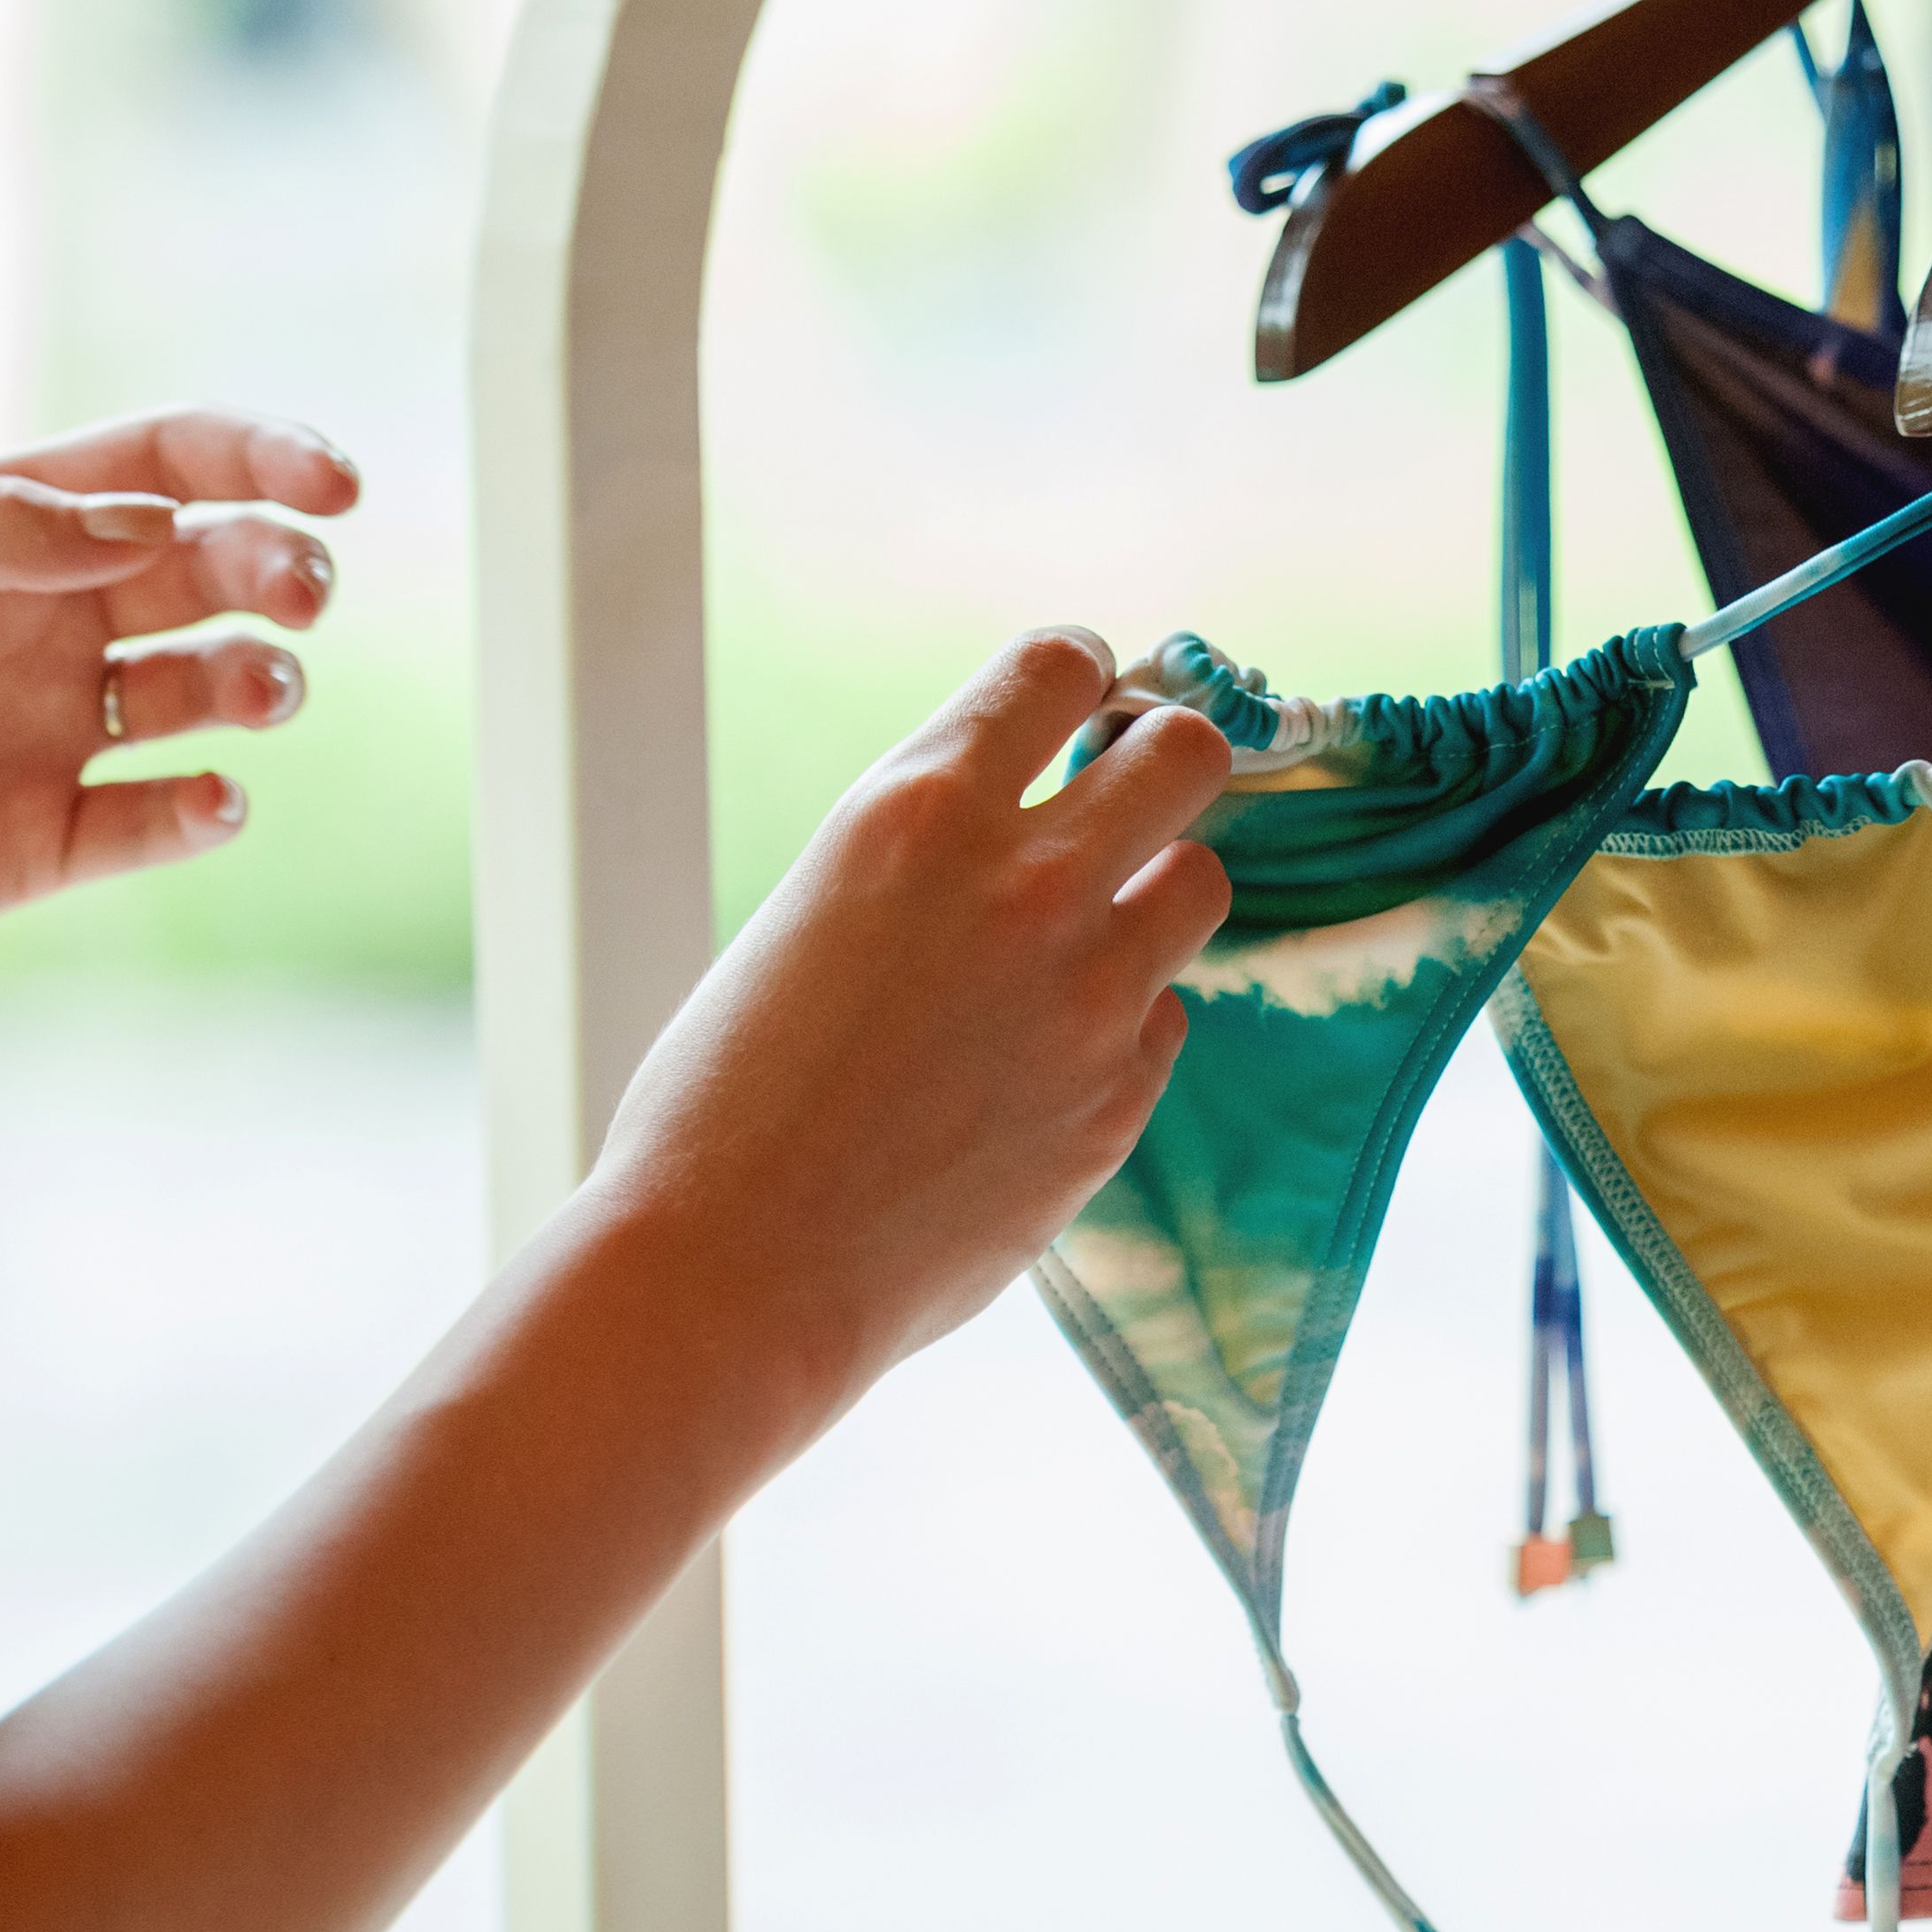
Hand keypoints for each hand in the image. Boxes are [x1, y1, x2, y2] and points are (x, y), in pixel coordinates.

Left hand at [0, 408, 361, 951]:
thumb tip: (148, 521)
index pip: (157, 469)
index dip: (257, 459)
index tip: (331, 485)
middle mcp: (41, 623)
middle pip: (204, 573)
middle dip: (273, 568)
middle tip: (296, 592)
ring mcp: (52, 733)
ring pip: (205, 691)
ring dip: (258, 681)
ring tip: (261, 693)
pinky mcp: (47, 839)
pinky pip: (155, 822)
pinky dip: (204, 813)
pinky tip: (210, 802)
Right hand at [587, 629, 1232, 1433]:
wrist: (735, 1269)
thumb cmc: (728, 1095)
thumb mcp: (814, 907)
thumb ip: (932, 850)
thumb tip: (1028, 816)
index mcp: (916, 810)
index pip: (1061, 662)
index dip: (1082, 677)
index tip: (1079, 706)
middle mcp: (1024, 883)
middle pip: (1185, 749)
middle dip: (1161, 758)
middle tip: (1125, 796)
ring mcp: (1090, 994)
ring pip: (1203, 880)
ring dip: (1155, 889)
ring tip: (1085, 935)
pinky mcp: (1120, 1096)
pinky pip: (1166, 1013)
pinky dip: (1124, 1020)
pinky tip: (1044, 1058)